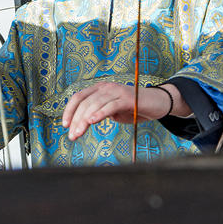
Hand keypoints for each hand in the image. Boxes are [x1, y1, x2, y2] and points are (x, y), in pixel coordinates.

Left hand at [61, 81, 176, 141]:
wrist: (158, 103)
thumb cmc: (134, 108)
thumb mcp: (112, 111)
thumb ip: (98, 113)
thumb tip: (81, 124)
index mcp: (100, 89)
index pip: (78, 97)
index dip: (69, 110)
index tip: (65, 124)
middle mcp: (106, 87)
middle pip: (85, 102)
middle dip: (76, 119)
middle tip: (72, 135)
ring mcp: (117, 91)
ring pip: (95, 104)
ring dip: (84, 120)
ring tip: (78, 133)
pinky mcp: (127, 98)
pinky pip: (110, 106)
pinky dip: (100, 113)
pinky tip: (92, 121)